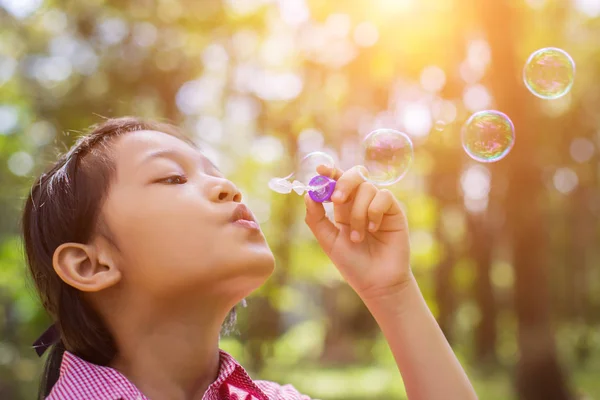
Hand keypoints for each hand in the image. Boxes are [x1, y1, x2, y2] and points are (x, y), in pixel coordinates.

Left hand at [304, 165, 411, 299]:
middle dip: (343, 182)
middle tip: (336, 200)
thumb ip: (316, 218)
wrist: (377, 282)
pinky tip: (373, 230)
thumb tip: (308, 195)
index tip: (320, 170)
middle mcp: (361, 203)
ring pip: (367, 188)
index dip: (329, 172)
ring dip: (358, 213)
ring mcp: (379, 206)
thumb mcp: (329, 241)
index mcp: (344, 208)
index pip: (337, 181)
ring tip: (358, 237)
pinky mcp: (394, 211)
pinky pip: (384, 196)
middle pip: (355, 175)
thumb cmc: (353, 264)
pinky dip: (374, 212)